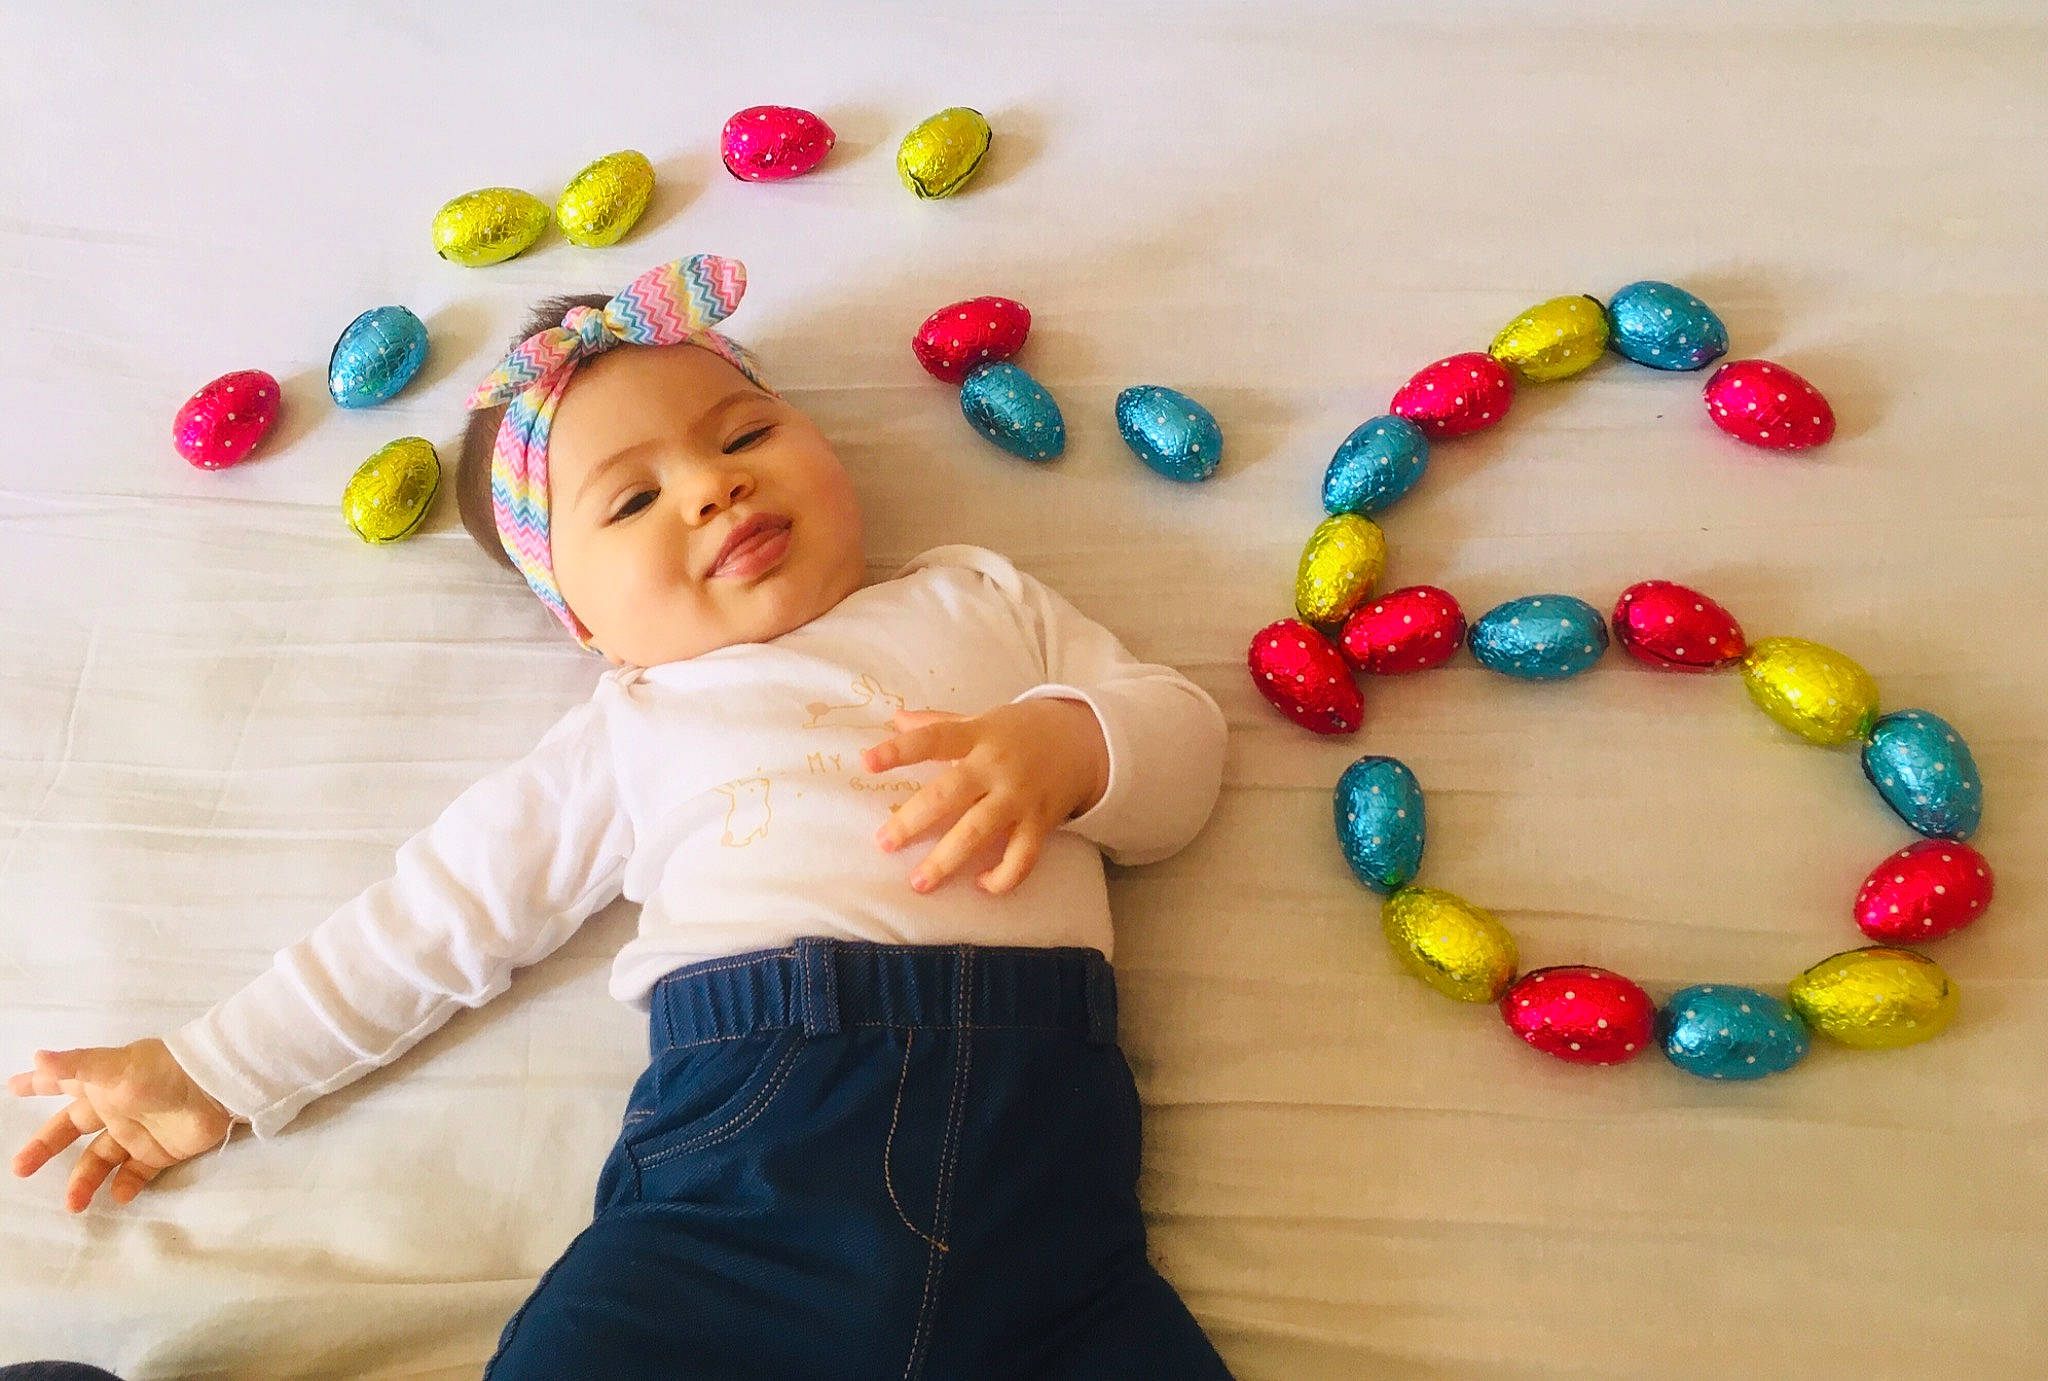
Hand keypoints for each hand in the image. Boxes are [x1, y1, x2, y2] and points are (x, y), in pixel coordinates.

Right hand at [9, 1038, 234, 1212]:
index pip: (61, 1083)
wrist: (214, 1087)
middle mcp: (114, 1109)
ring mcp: (136, 1131)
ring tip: (73, 1203)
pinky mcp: (160, 1151)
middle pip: (71, 1131)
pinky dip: (125, 1186)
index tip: (11, 1089)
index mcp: (101, 1084)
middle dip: (45, 1148)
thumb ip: (74, 1066)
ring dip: (84, 1180)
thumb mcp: (114, 1068)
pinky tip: (117, 1196)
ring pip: (100, 1159)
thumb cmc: (160, 1072)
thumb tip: (36, 1057)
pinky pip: (136, 1174)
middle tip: (20, 1169)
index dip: (37, 1084)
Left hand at [863, 700, 1109, 894]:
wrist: (1082, 740)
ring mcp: (1019, 796)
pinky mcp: (1041, 822)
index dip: (900, 750)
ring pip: (979, 832)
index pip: (934, 739)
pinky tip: (980, 885)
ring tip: (919, 882)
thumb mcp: (982, 719)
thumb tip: (895, 719)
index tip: (867, 762)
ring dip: (946, 860)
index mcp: (979, 735)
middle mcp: (996, 766)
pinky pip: (1021, 857)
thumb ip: (939, 722)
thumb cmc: (1020, 731)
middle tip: (883, 843)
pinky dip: (1002, 877)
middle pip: (949, 794)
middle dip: (913, 821)